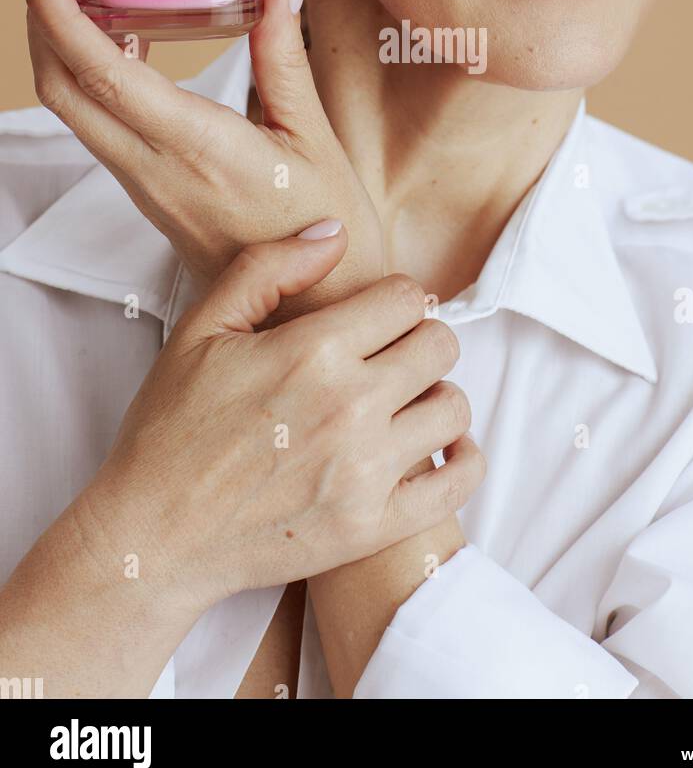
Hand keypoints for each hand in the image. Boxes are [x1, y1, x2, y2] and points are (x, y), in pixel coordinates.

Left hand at [15, 0, 382, 306]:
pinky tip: (122, 55)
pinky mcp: (152, 200)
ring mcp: (148, 190)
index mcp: (199, 148)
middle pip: (64, 95)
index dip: (59, 19)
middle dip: (42, 25)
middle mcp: (157, 171)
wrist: (317, 317)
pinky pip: (101, 135)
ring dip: (62, 54)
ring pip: (76, 116)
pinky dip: (91, 86)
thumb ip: (286, 57)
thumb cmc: (329, 234)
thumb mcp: (318, 139)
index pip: (103, 76)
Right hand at [80, 233, 483, 619]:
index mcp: (311, 350)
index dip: (394, 298)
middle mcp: (349, 407)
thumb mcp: (202, 328)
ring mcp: (366, 472)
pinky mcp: (374, 527)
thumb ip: (269, 267)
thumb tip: (335, 231)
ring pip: (456, 407)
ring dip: (436, 395)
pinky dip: (462, 459)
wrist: (154, 536)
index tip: (375, 316)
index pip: (407, 297)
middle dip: (418, 339)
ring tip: (402, 401)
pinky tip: (434, 446)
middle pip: (440, 345)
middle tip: (388, 356)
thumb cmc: (172, 428)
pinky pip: (459, 481)